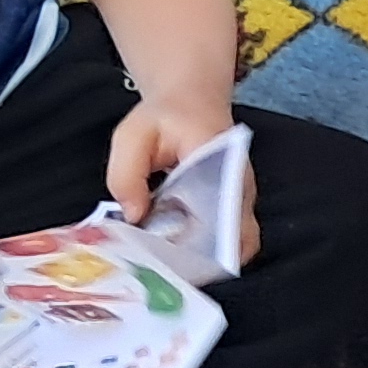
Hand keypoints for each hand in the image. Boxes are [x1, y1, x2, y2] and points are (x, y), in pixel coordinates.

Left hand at [103, 96, 250, 257]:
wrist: (192, 102)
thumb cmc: (165, 118)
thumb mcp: (133, 136)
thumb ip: (126, 174)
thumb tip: (135, 216)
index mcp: (223, 160)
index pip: (223, 208)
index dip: (202, 237)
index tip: (173, 252)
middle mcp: (241, 186)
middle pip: (233, 237)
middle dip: (200, 258)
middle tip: (163, 265)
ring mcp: (241, 201)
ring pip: (231, 244)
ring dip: (201, 257)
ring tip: (165, 261)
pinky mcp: (232, 211)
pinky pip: (224, 241)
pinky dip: (201, 250)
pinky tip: (172, 250)